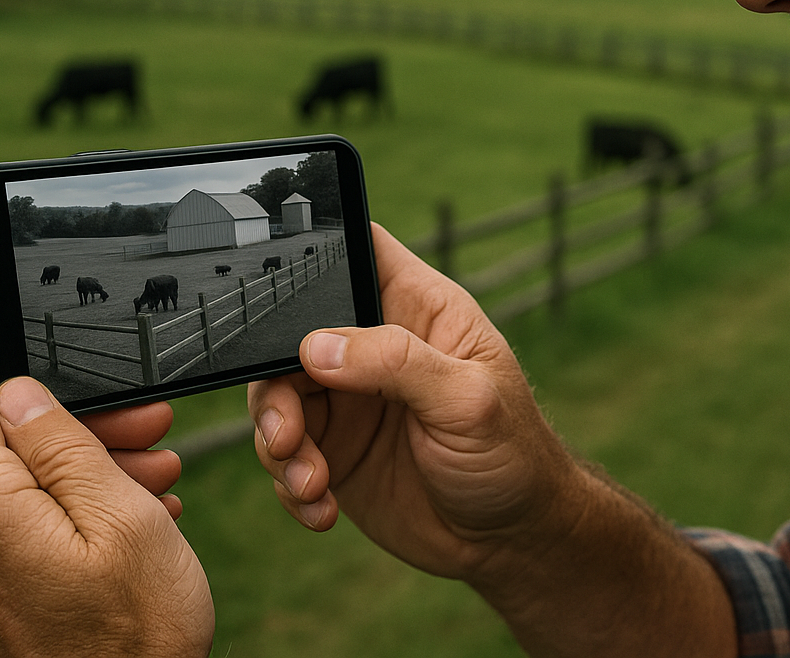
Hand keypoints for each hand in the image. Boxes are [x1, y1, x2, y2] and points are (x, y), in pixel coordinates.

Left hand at [0, 332, 213, 657]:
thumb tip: (17, 389)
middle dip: (75, 420)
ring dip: (88, 466)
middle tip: (151, 425)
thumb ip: (62, 444)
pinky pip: (25, 531)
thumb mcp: (120, 517)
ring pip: (21, 487)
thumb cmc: (137, 635)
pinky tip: (137, 516)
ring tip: (161, 477)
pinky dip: (76, 509)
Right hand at [248, 224, 582, 582]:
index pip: (359, 251)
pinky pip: (284, 455)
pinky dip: (290, 483)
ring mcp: (350, 399)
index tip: (277, 291)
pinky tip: (322, 507)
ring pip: (277, 397)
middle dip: (275, 384)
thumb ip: (398, 364)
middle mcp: (375, 347)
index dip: (316, 253)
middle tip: (287, 434)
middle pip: (292, 334)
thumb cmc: (514, 455)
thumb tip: (316, 346)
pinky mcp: (334, 451)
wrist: (512, 539)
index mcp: (416, 309)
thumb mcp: (467, 401)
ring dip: (279, 443)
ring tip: (311, 482)